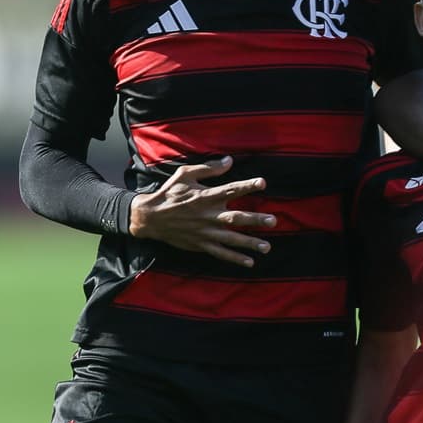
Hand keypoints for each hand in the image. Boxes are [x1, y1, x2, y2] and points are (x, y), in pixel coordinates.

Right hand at [128, 156, 275, 266]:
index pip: (230, 190)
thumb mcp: (185, 175)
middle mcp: (208, 215)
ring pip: (231, 239)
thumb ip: (208, 168)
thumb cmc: (169, 193)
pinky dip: (234, 258)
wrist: (149, 217)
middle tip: (273, 221)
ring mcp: (205, 232)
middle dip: (255, 220)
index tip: (262, 183)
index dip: (246, 186)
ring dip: (250, 243)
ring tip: (267, 246)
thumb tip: (229, 161)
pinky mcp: (200, 244)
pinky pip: (220, 253)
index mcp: (205, 197)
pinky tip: (250, 262)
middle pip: (235, 218)